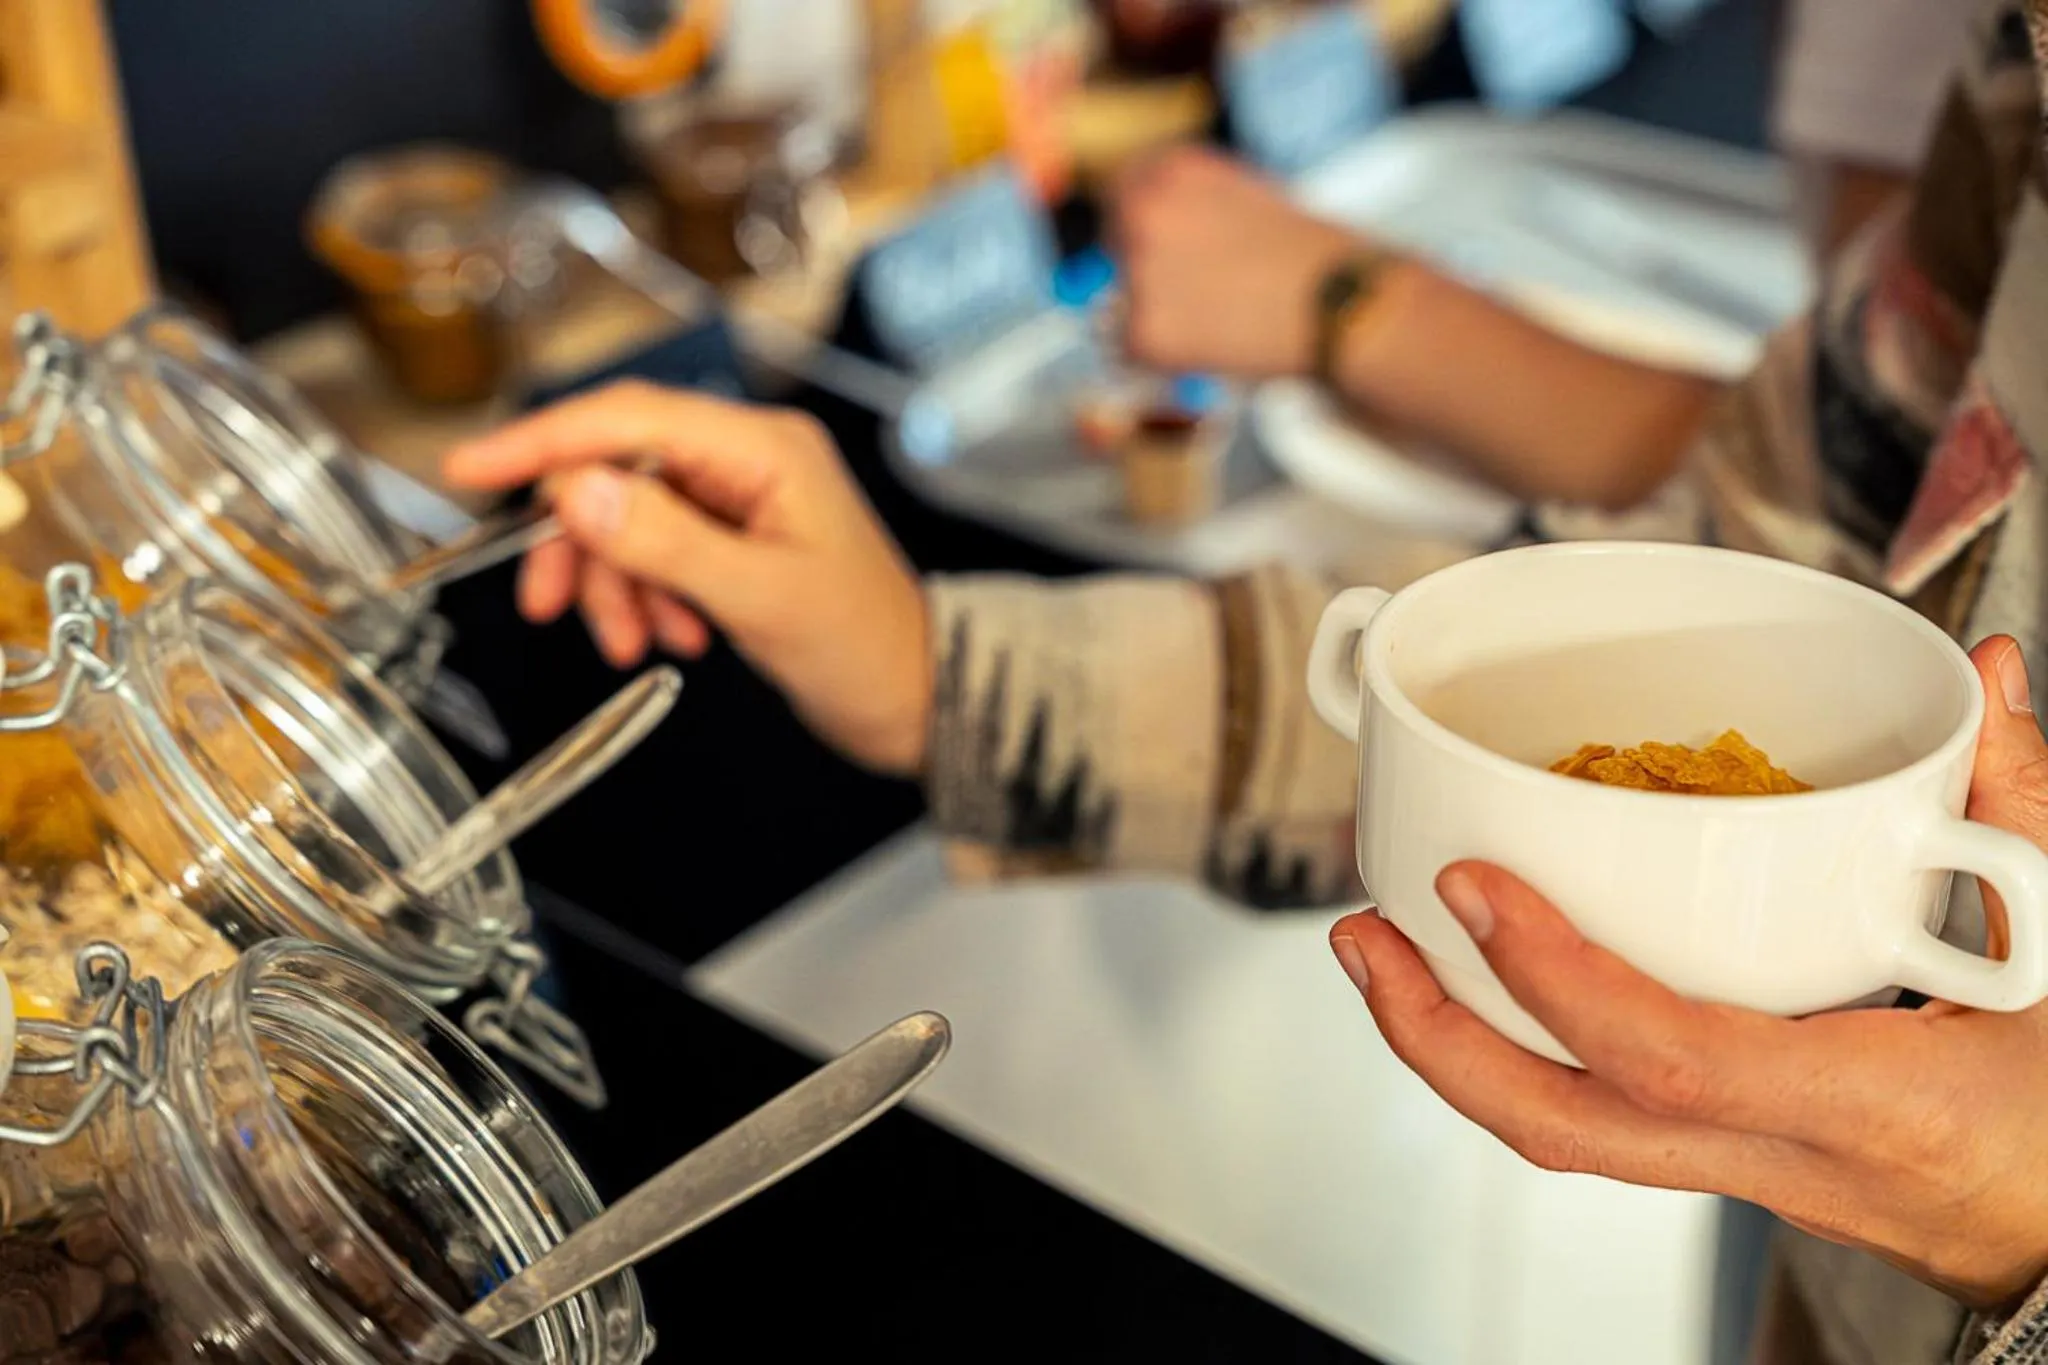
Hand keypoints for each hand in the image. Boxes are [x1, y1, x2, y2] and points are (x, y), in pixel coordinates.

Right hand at [442, 382, 931, 774]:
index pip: (627, 417)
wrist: (918, 700)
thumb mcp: (760, 597)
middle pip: (615, 470)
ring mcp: (736, 500)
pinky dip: (643, 597)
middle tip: (552, 608)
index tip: (468, 467)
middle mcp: (745, 459)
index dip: (542, 440)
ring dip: (614, 585)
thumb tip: (576, 490)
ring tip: (634, 642)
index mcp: (762, 447)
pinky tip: (674, 638)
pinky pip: (653, 553)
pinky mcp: (729, 541)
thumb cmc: (865, 647)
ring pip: (625, 520)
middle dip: (580, 543)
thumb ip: (666, 542)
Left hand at [1111, 145, 1364, 376]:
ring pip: (1116, 305)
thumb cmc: (1310, 257)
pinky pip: (1131, 352)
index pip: (1123, 191)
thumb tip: (1135, 242)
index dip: (1140, 225)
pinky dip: (1165, 360)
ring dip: (1154, 319)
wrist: (1343, 303)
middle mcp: (1144, 212)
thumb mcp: (1246, 199)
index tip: (1163, 249)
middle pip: (1112, 246)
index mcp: (1172, 170)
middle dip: (1142, 272)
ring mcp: (1138, 272)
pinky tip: (1216, 348)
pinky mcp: (1142, 331)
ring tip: (1223, 322)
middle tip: (1200, 296)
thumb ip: (1189, 210)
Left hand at [1332, 636, 2047, 1308]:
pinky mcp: (1737, 1166)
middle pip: (1566, 1130)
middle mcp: (1786, 1159)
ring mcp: (1750, 1177)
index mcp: (1870, 1107)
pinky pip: (1600, 1120)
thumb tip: (1986, 679)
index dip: (1555, 975)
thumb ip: (2021, 813)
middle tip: (1361, 934)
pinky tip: (1488, 982)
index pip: (1673, 1058)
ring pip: (1565, 1136)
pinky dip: (1524, 1049)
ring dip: (1454, 1046)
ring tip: (1385, 949)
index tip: (1472, 884)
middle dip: (1438, 1038)